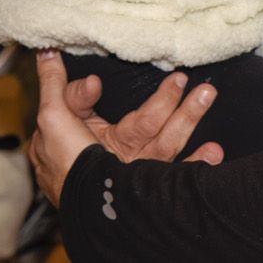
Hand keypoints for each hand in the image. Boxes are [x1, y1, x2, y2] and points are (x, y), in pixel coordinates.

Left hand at [29, 50, 222, 204]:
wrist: (82, 210)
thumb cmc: (62, 165)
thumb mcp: (53, 119)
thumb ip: (59, 87)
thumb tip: (49, 53)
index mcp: (103, 134)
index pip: (119, 106)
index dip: (138, 97)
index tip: (125, 84)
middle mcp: (124, 150)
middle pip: (151, 121)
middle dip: (170, 100)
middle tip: (183, 79)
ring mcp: (138, 170)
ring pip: (168, 140)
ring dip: (188, 117)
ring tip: (206, 94)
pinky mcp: (150, 185)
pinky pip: (177, 173)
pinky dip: (197, 162)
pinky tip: (212, 152)